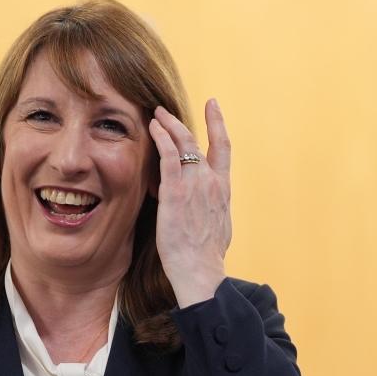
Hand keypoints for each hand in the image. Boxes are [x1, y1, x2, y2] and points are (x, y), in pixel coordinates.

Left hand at [148, 100, 231, 307]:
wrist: (201, 270)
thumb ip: (211, 209)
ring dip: (167, 125)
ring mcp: (194, 185)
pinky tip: (153, 127)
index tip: (213, 106)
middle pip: (196, 141)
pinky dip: (162, 137)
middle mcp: (211, 181)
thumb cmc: (207, 256)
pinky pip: (168, 156)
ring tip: (155, 115)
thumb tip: (205, 208)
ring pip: (182, 143)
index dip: (217, 123)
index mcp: (222, 189)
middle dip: (180, 122)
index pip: (223, 147)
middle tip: (166, 111)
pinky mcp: (176, 192)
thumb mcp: (218, 227)